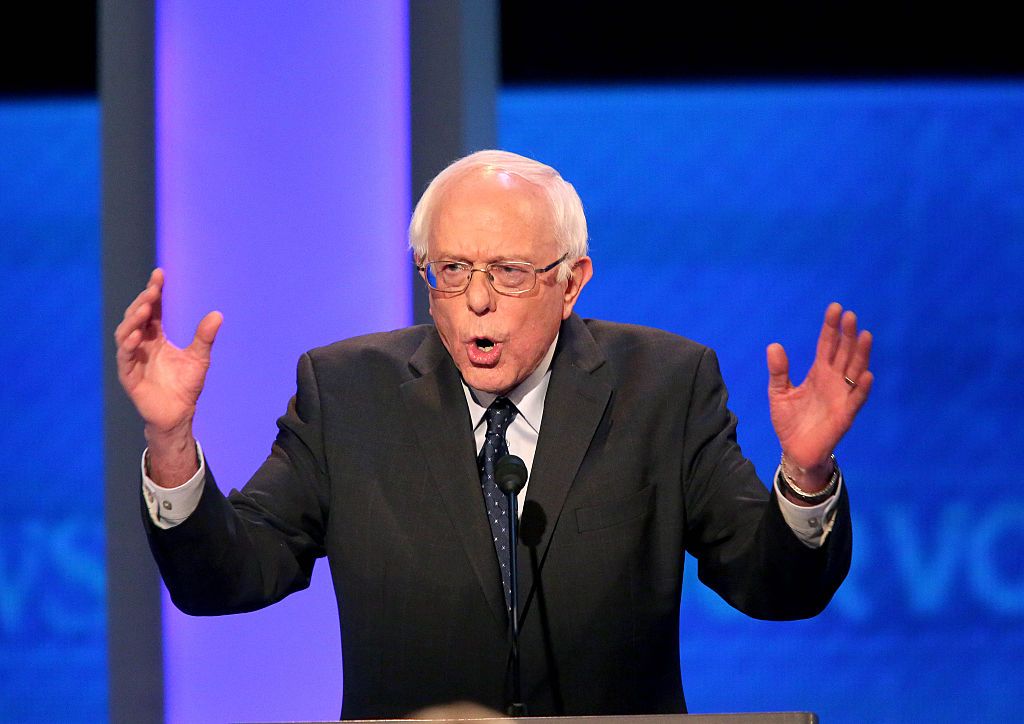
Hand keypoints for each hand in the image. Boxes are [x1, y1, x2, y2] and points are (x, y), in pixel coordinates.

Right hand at [114, 269, 221, 482]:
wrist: (178, 414)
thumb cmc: (185, 385)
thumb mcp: (199, 357)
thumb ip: (204, 336)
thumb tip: (218, 314)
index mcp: (156, 337)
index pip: (153, 309)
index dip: (154, 291)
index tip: (160, 274)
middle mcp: (141, 344)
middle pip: (137, 316)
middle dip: (144, 301)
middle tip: (153, 289)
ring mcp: (132, 358)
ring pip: (126, 333)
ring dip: (133, 319)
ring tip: (145, 307)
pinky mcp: (128, 375)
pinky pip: (125, 357)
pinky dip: (129, 345)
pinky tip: (137, 335)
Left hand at [766, 302, 872, 487]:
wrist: (795, 450)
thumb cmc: (790, 421)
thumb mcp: (779, 392)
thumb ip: (779, 371)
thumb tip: (774, 345)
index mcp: (818, 372)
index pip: (827, 345)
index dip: (831, 327)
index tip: (835, 308)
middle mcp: (834, 380)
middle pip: (844, 353)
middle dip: (847, 335)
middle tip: (850, 315)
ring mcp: (842, 396)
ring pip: (855, 371)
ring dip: (860, 354)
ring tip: (864, 335)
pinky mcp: (846, 415)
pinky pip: (857, 399)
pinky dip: (862, 388)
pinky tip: (866, 374)